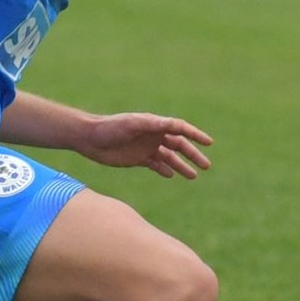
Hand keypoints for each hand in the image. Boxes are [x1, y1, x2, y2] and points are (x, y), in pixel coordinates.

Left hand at [77, 112, 213, 178]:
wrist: (90, 139)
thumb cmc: (110, 128)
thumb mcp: (132, 123)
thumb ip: (151, 124)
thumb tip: (173, 125)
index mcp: (155, 124)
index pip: (180, 129)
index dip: (196, 135)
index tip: (209, 143)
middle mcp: (154, 136)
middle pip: (179, 145)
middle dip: (193, 155)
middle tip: (207, 166)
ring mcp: (147, 148)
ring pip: (170, 158)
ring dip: (182, 166)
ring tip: (194, 176)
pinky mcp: (138, 159)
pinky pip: (156, 165)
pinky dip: (165, 170)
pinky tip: (171, 176)